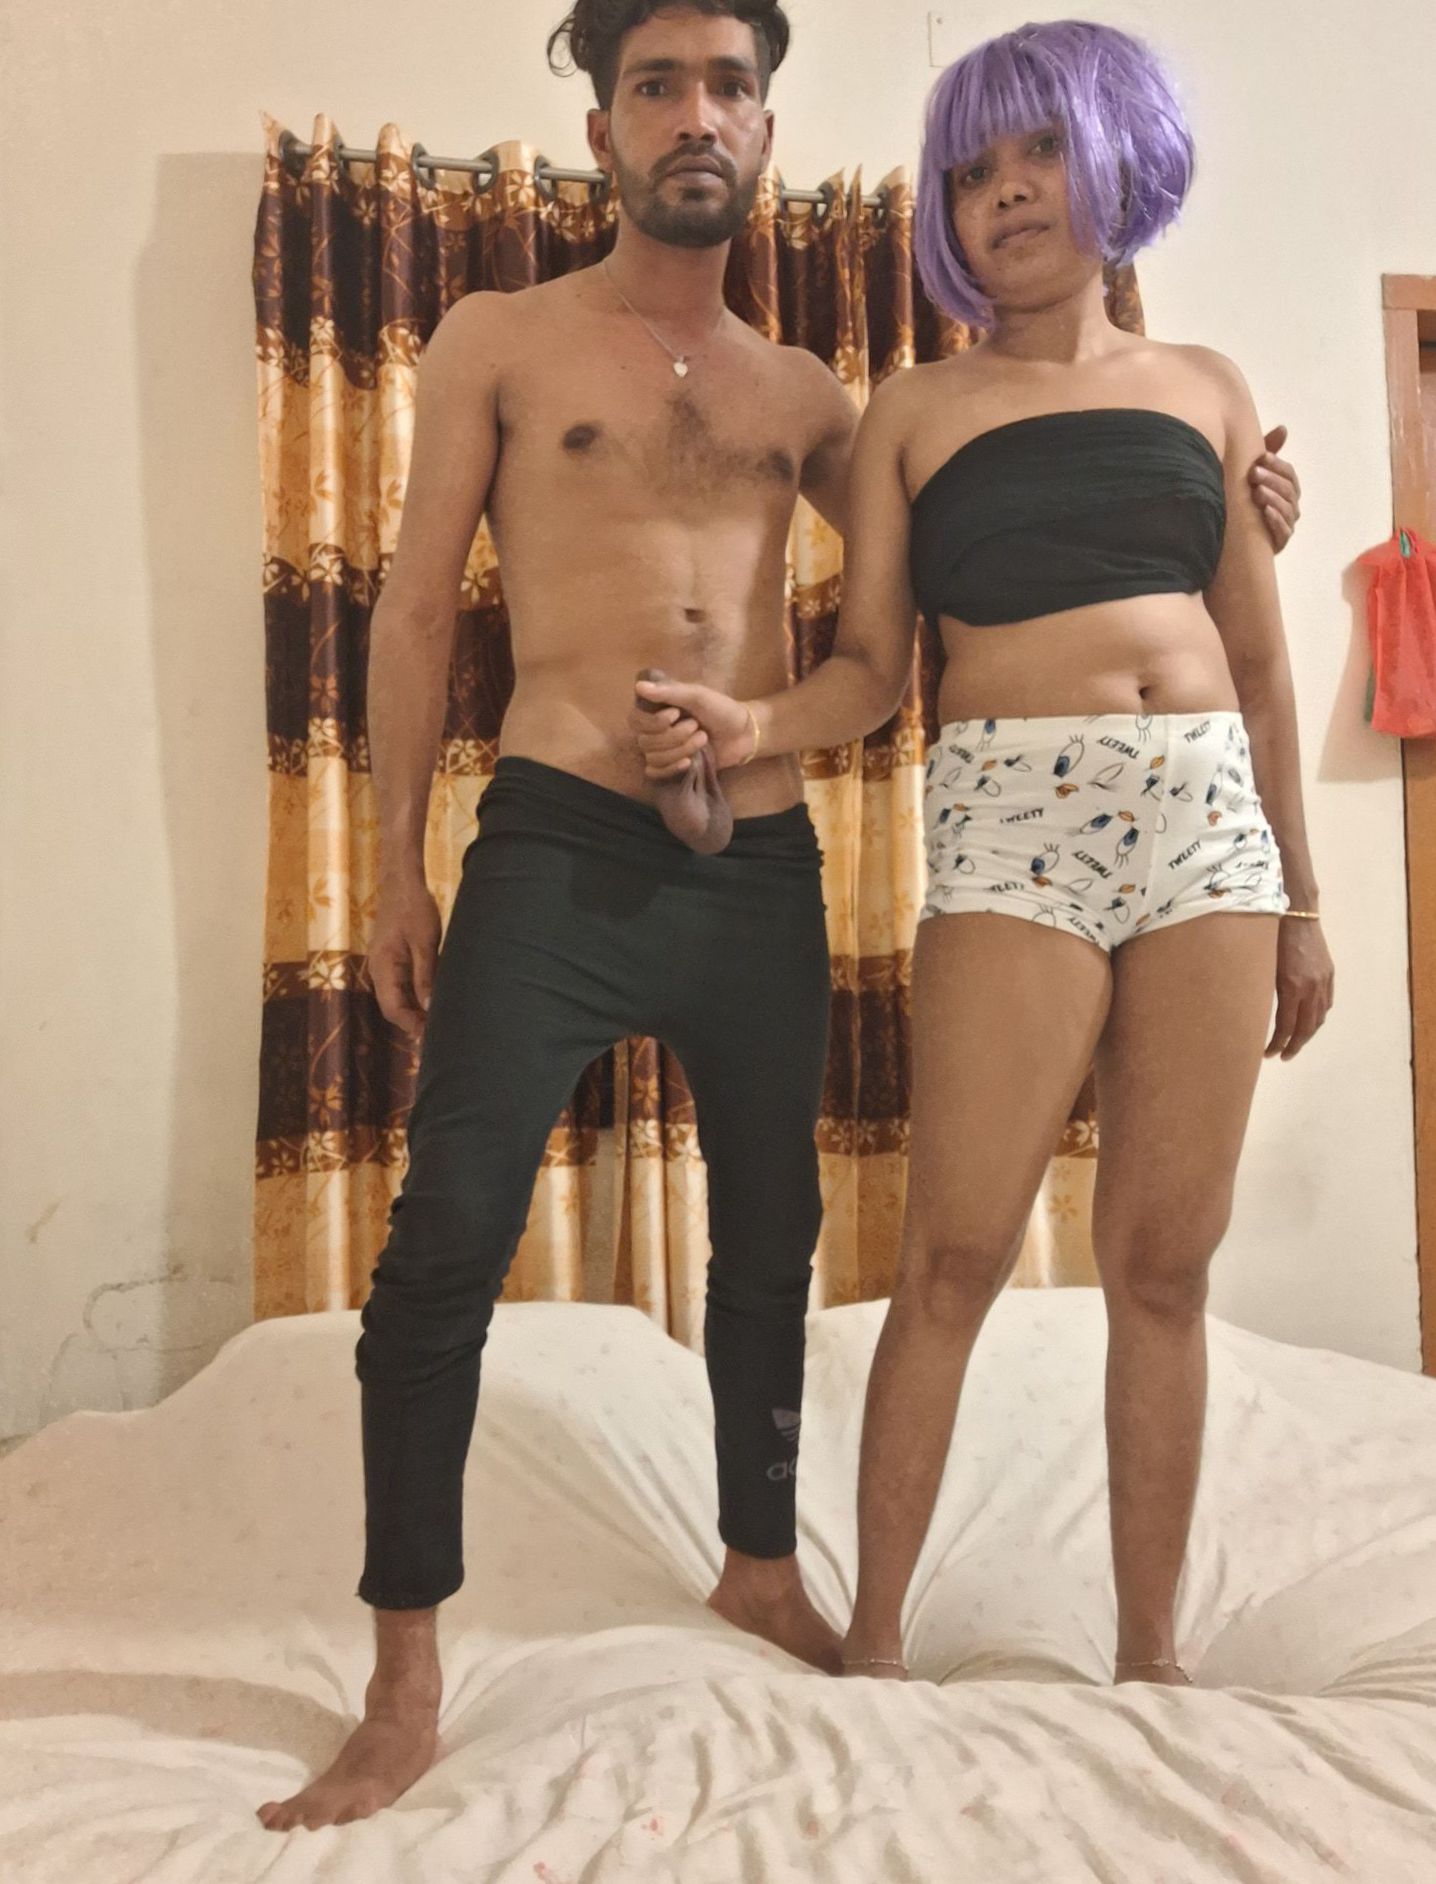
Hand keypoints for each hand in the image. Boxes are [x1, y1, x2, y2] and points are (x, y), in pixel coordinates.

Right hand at [369, 879, 440, 1039]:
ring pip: (398, 998)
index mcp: (383, 967)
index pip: (392, 1008)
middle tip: (440, 1036)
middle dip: (414, 1023)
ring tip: (439, 1024)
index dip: (410, 1026)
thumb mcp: (425, 942)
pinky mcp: (393, 960)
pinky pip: (402, 986)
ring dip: (416, 1012)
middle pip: (394, 1007)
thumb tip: (430, 1007)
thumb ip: (426, 976)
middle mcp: (379, 970)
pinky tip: (434, 1002)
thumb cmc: (414, 908)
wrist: (402, 882)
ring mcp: (385, 965)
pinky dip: (416, 997)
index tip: (431, 1038)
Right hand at [631, 677, 754, 777]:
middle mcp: (655, 730)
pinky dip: (671, 768)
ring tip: (702, 740)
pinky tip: (689, 763)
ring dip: (680, 750)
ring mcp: (663, 750)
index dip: (653, 722)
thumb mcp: (697, 695)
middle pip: (644, 741)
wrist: (742, 734)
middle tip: (696, 727)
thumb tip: (639, 687)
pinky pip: (656, 773)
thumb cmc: (720, 709)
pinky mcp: (672, 767)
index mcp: (657, 710)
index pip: (635, 720)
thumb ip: (668, 692)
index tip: (675, 714)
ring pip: (653, 758)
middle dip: (673, 737)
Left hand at [1251, 425, 1301, 553]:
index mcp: (1288, 489)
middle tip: (1253, 473)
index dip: (1277, 465)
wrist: (1235, 542)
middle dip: (1272, 480)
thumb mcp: (1257, 476)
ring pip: (1286, 509)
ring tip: (1257, 491)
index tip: (1262, 456)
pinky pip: (1283, 531)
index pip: (1289, 474)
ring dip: (1272, 498)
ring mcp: (1287, 525)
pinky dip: (1275, 521)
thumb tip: (1284, 428)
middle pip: (1288, 490)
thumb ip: (1269, 452)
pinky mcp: (1280, 542)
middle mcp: (1291, 506)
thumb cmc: (1249, 502)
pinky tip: (1265, 513)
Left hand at [1266, 916, 1333, 1059]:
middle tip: (1282, 1057)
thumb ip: (1266, 991)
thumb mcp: (1264, 967)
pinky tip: (1309, 1023)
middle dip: (1294, 1046)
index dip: (1277, 1044)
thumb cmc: (1272, 938)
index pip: (1286, 1026)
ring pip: (1318, 1019)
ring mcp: (1323, 982)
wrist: (1298, 914)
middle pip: (1305, 1028)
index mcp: (1292, 988)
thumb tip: (1256, 1015)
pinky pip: (1326, 1005)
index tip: (1268, 1054)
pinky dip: (1317, 1018)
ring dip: (1307, 1035)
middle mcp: (1311, 989)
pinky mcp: (1329, 975)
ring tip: (1294, 1044)